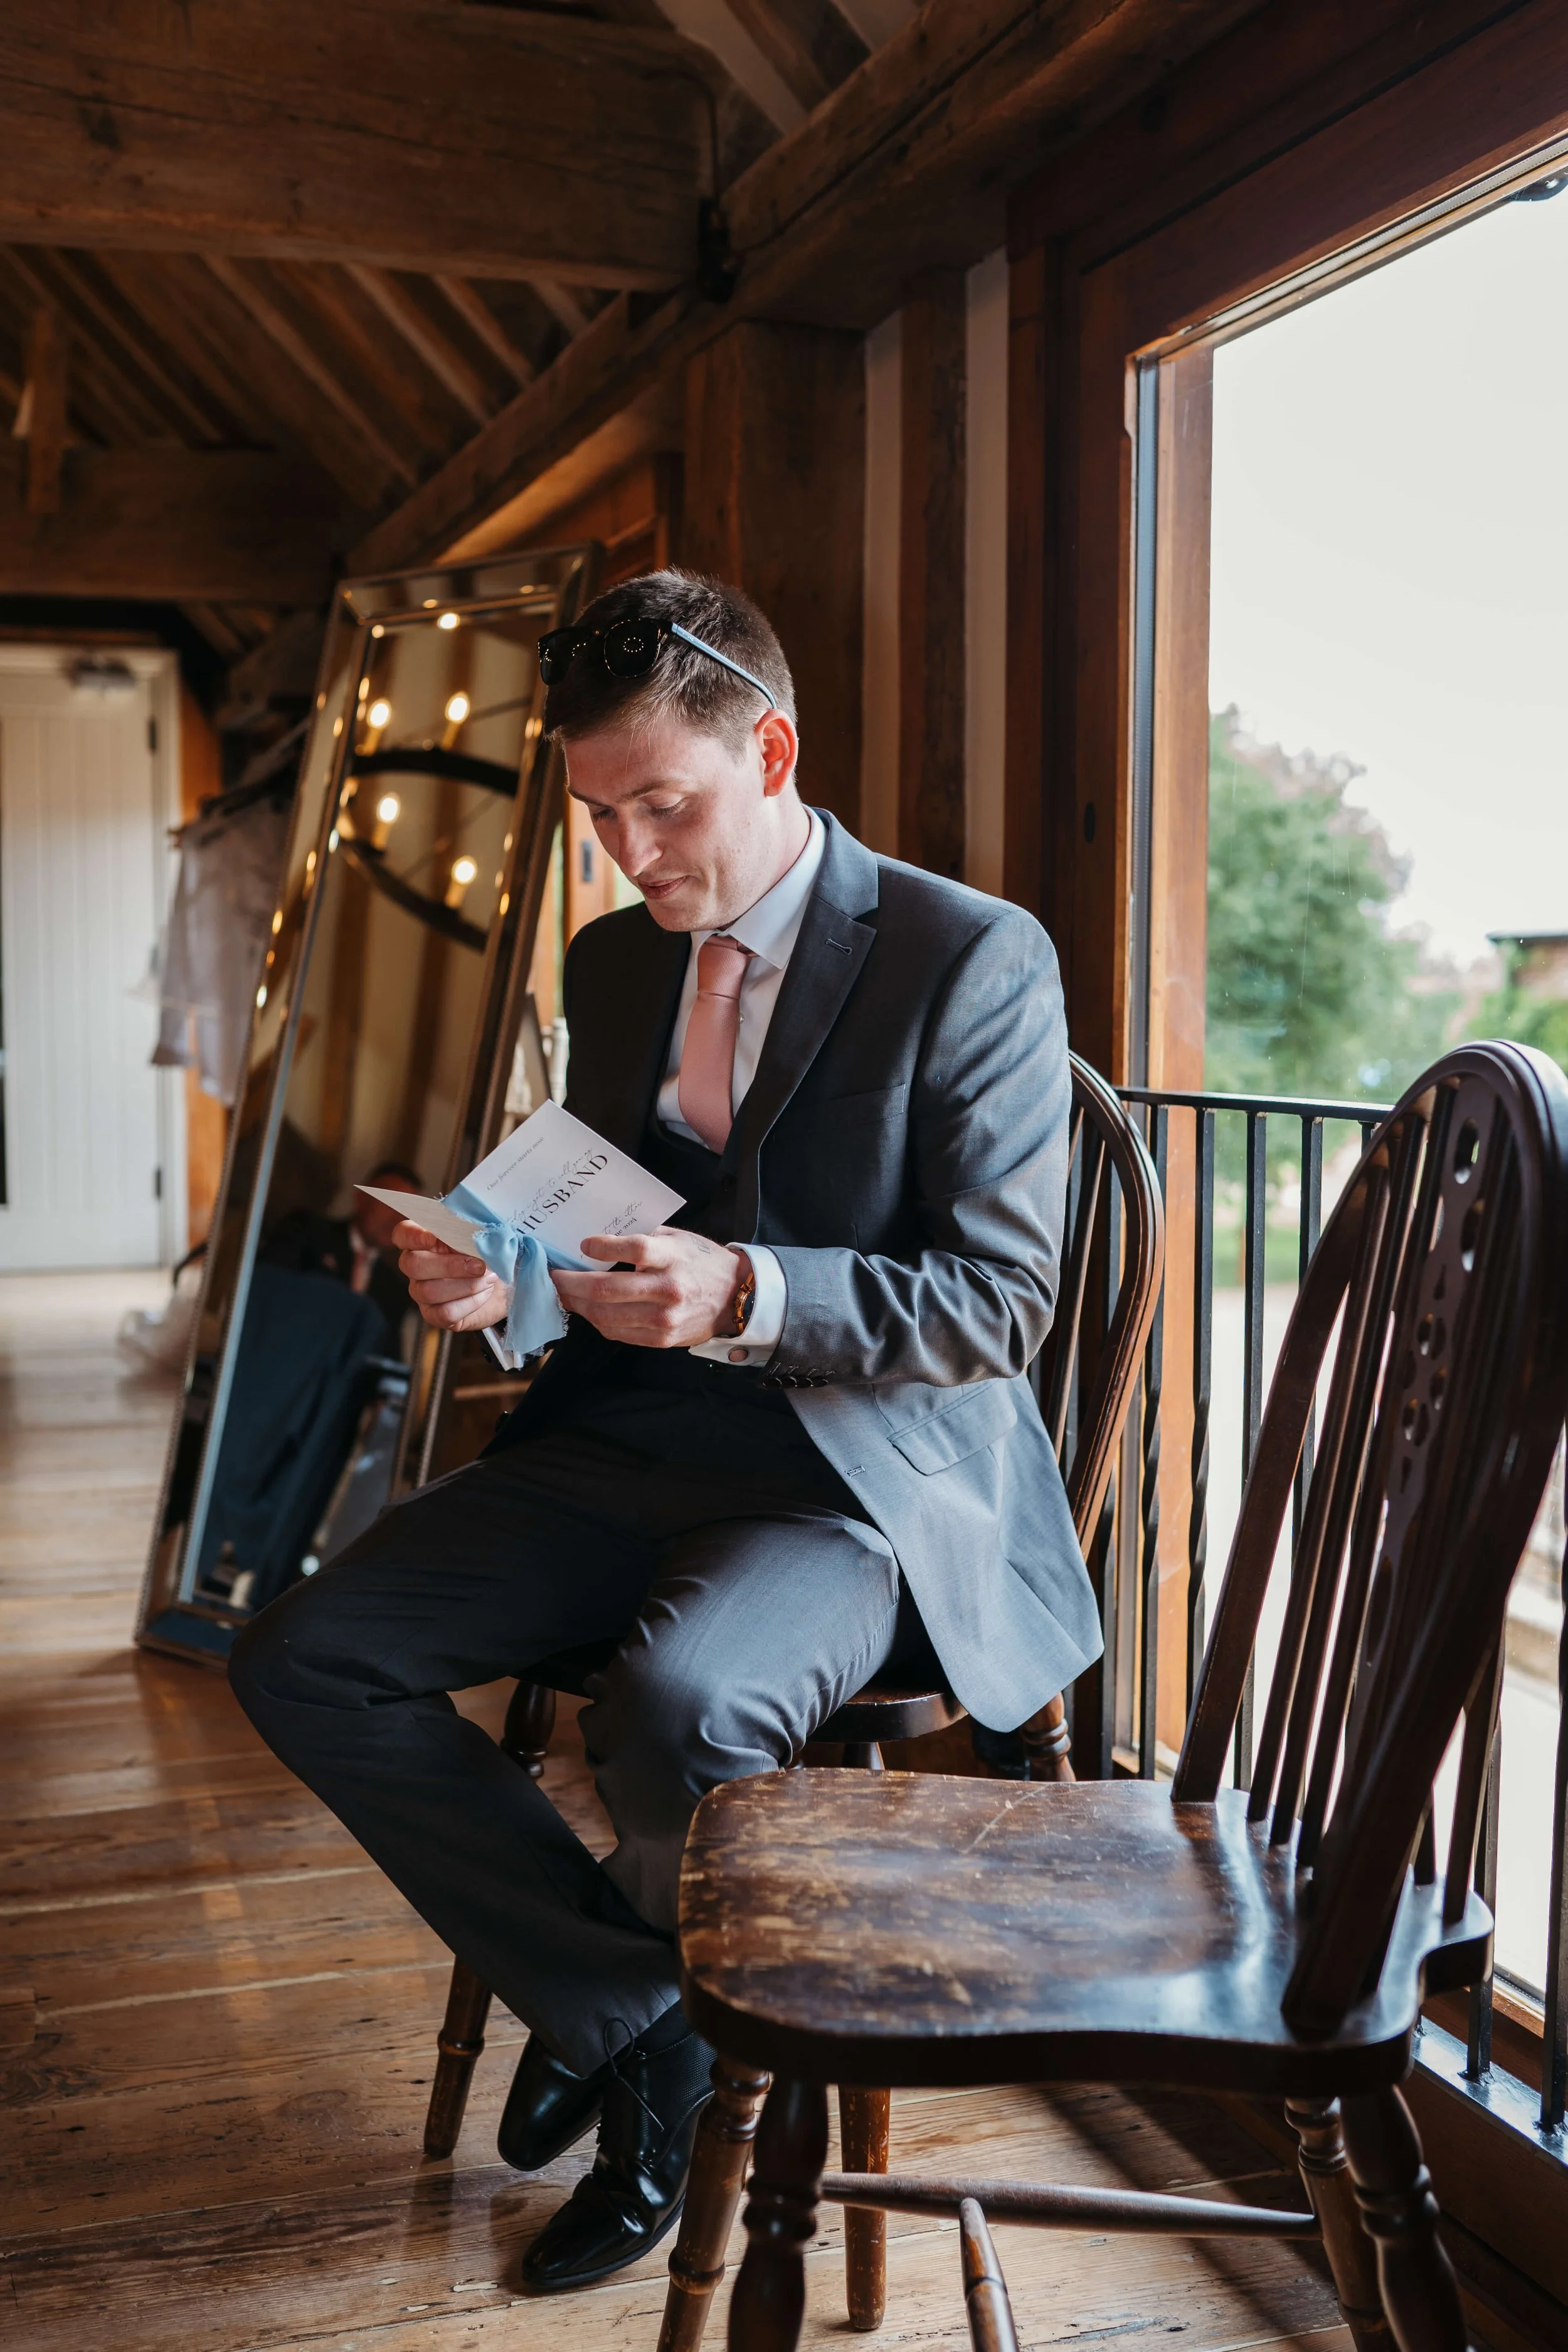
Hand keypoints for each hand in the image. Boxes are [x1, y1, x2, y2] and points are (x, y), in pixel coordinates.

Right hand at [395, 1220, 510, 1333]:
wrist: (502, 1285)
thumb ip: (471, 1234)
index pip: (403, 1234)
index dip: (412, 1236)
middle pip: (412, 1265)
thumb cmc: (487, 1255)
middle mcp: (416, 1265)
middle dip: (449, 1266)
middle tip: (479, 1266)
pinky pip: (444, 1313)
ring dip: (466, 1286)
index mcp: (423, 1239)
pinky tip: (484, 1293)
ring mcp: (421, 1291)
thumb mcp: (481, 1239)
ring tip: (489, 1279)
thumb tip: (474, 1238)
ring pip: (428, 1291)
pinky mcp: (433, 1314)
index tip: (431, 1237)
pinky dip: (470, 1303)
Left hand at [551, 1229, 745, 1348]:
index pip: (633, 1249)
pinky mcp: (661, 1339)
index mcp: (672, 1257)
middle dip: (572, 1284)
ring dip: (579, 1306)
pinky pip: (618, 1332)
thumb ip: (643, 1240)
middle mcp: (667, 1289)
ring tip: (565, 1295)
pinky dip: (597, 1321)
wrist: (735, 1297)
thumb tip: (599, 1241)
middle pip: (607, 1289)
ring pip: (606, 1316)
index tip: (583, 1244)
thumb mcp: (677, 1238)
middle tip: (555, 1277)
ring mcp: (664, 1318)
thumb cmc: (700, 1262)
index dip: (603, 1247)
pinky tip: (588, 1310)